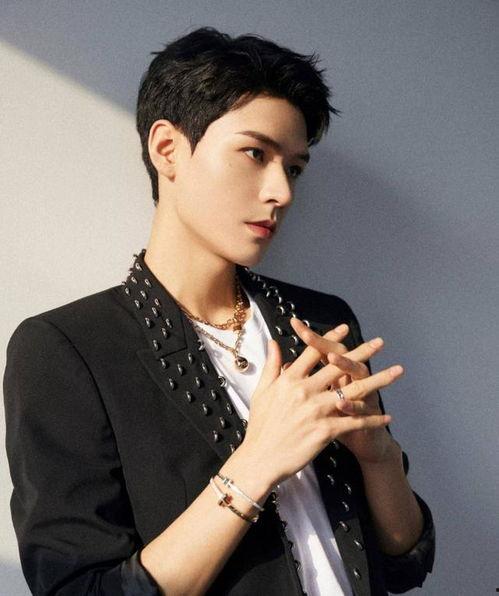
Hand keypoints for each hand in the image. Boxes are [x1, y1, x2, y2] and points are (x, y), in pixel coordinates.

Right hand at [243, 323, 393, 487]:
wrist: (261, 459)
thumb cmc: (260, 426)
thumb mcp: (262, 392)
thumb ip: (272, 365)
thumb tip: (274, 342)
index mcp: (290, 380)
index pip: (313, 352)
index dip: (330, 338)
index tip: (345, 329)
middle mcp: (305, 391)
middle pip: (339, 366)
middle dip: (362, 352)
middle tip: (380, 342)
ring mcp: (317, 410)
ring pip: (354, 391)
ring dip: (379, 380)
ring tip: (397, 371)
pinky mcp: (326, 430)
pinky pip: (355, 422)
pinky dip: (372, 419)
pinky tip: (387, 416)